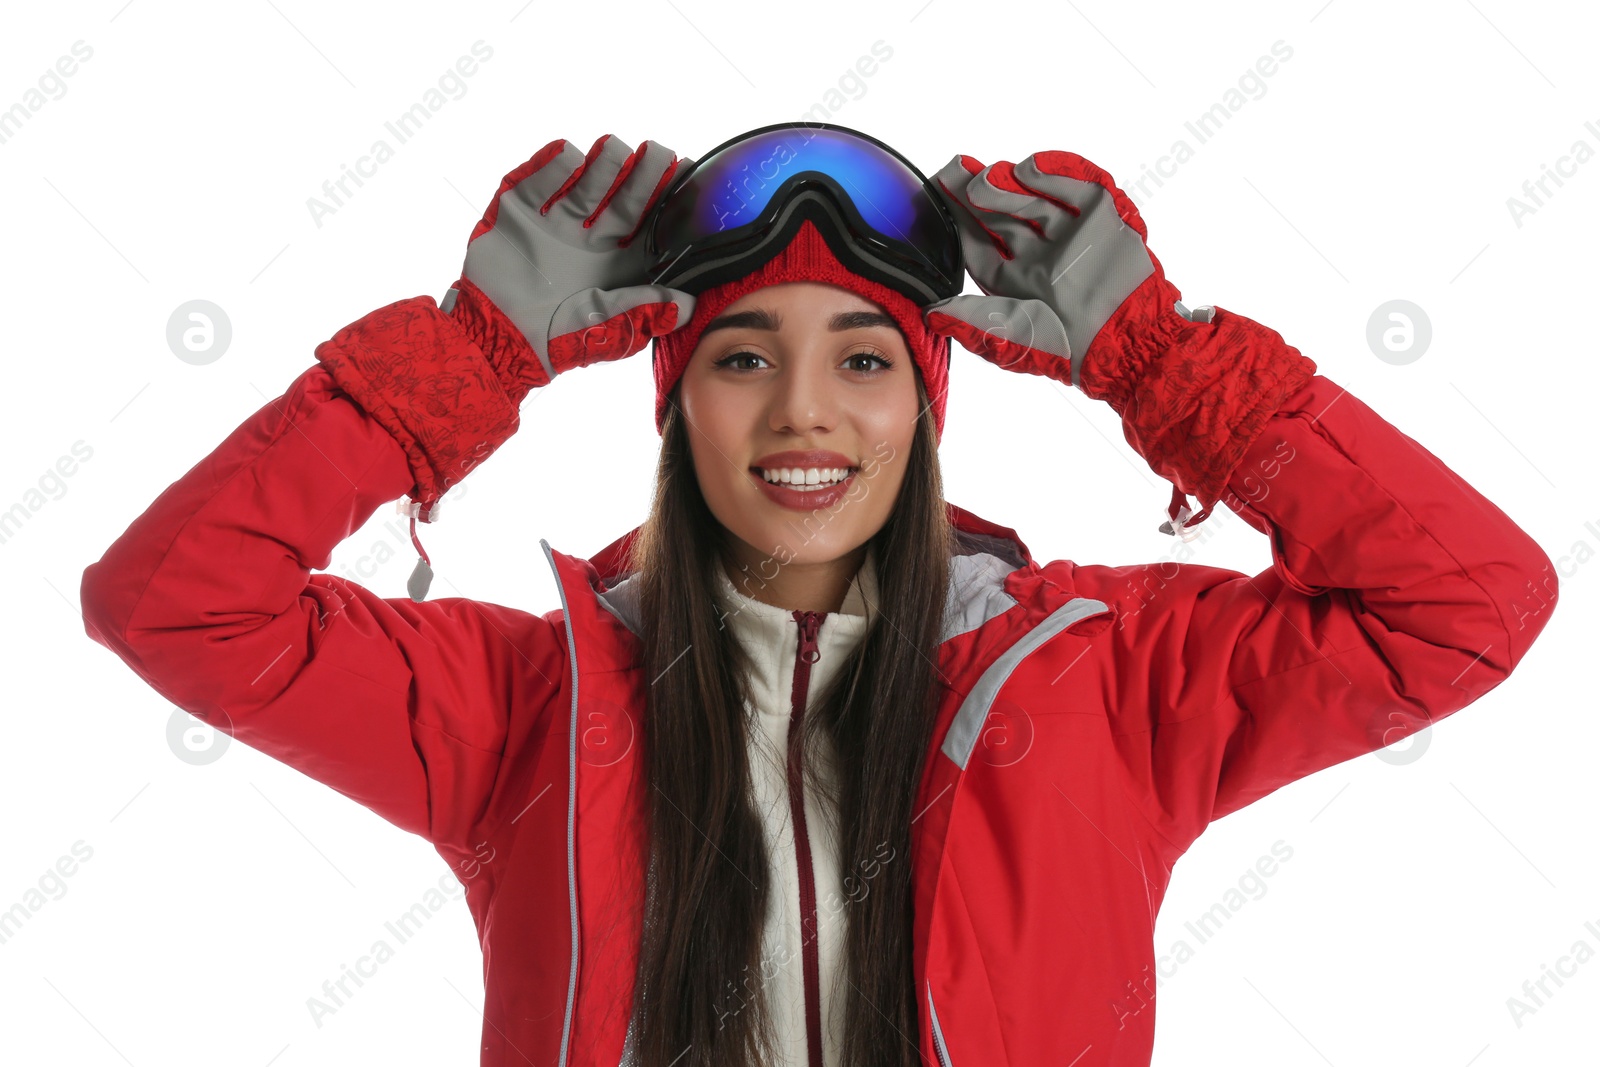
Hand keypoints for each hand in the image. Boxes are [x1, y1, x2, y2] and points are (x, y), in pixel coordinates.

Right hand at [447, 134, 697, 403]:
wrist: (498, 342)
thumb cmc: (559, 342)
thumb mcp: (609, 329)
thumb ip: (646, 310)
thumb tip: (690, 304)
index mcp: (618, 263)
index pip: (652, 226)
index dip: (670, 204)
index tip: (691, 178)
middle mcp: (591, 239)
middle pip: (623, 200)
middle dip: (641, 176)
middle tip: (658, 152)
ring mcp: (555, 224)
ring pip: (584, 186)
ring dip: (600, 166)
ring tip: (615, 148)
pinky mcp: (518, 213)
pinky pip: (535, 184)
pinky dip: (549, 168)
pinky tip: (568, 155)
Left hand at [922, 150, 1314, 518]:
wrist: (1127, 346)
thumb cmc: (1067, 350)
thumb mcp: (1008, 338)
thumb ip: (970, 321)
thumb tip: (929, 314)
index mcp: (1015, 279)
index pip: (979, 241)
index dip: (958, 217)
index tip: (938, 192)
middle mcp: (1041, 252)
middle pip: (1002, 212)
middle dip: (977, 190)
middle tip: (955, 168)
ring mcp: (1072, 232)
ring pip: (1035, 196)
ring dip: (1009, 182)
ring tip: (990, 177)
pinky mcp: (1105, 216)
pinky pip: (1080, 183)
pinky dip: (1057, 170)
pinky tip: (1030, 168)